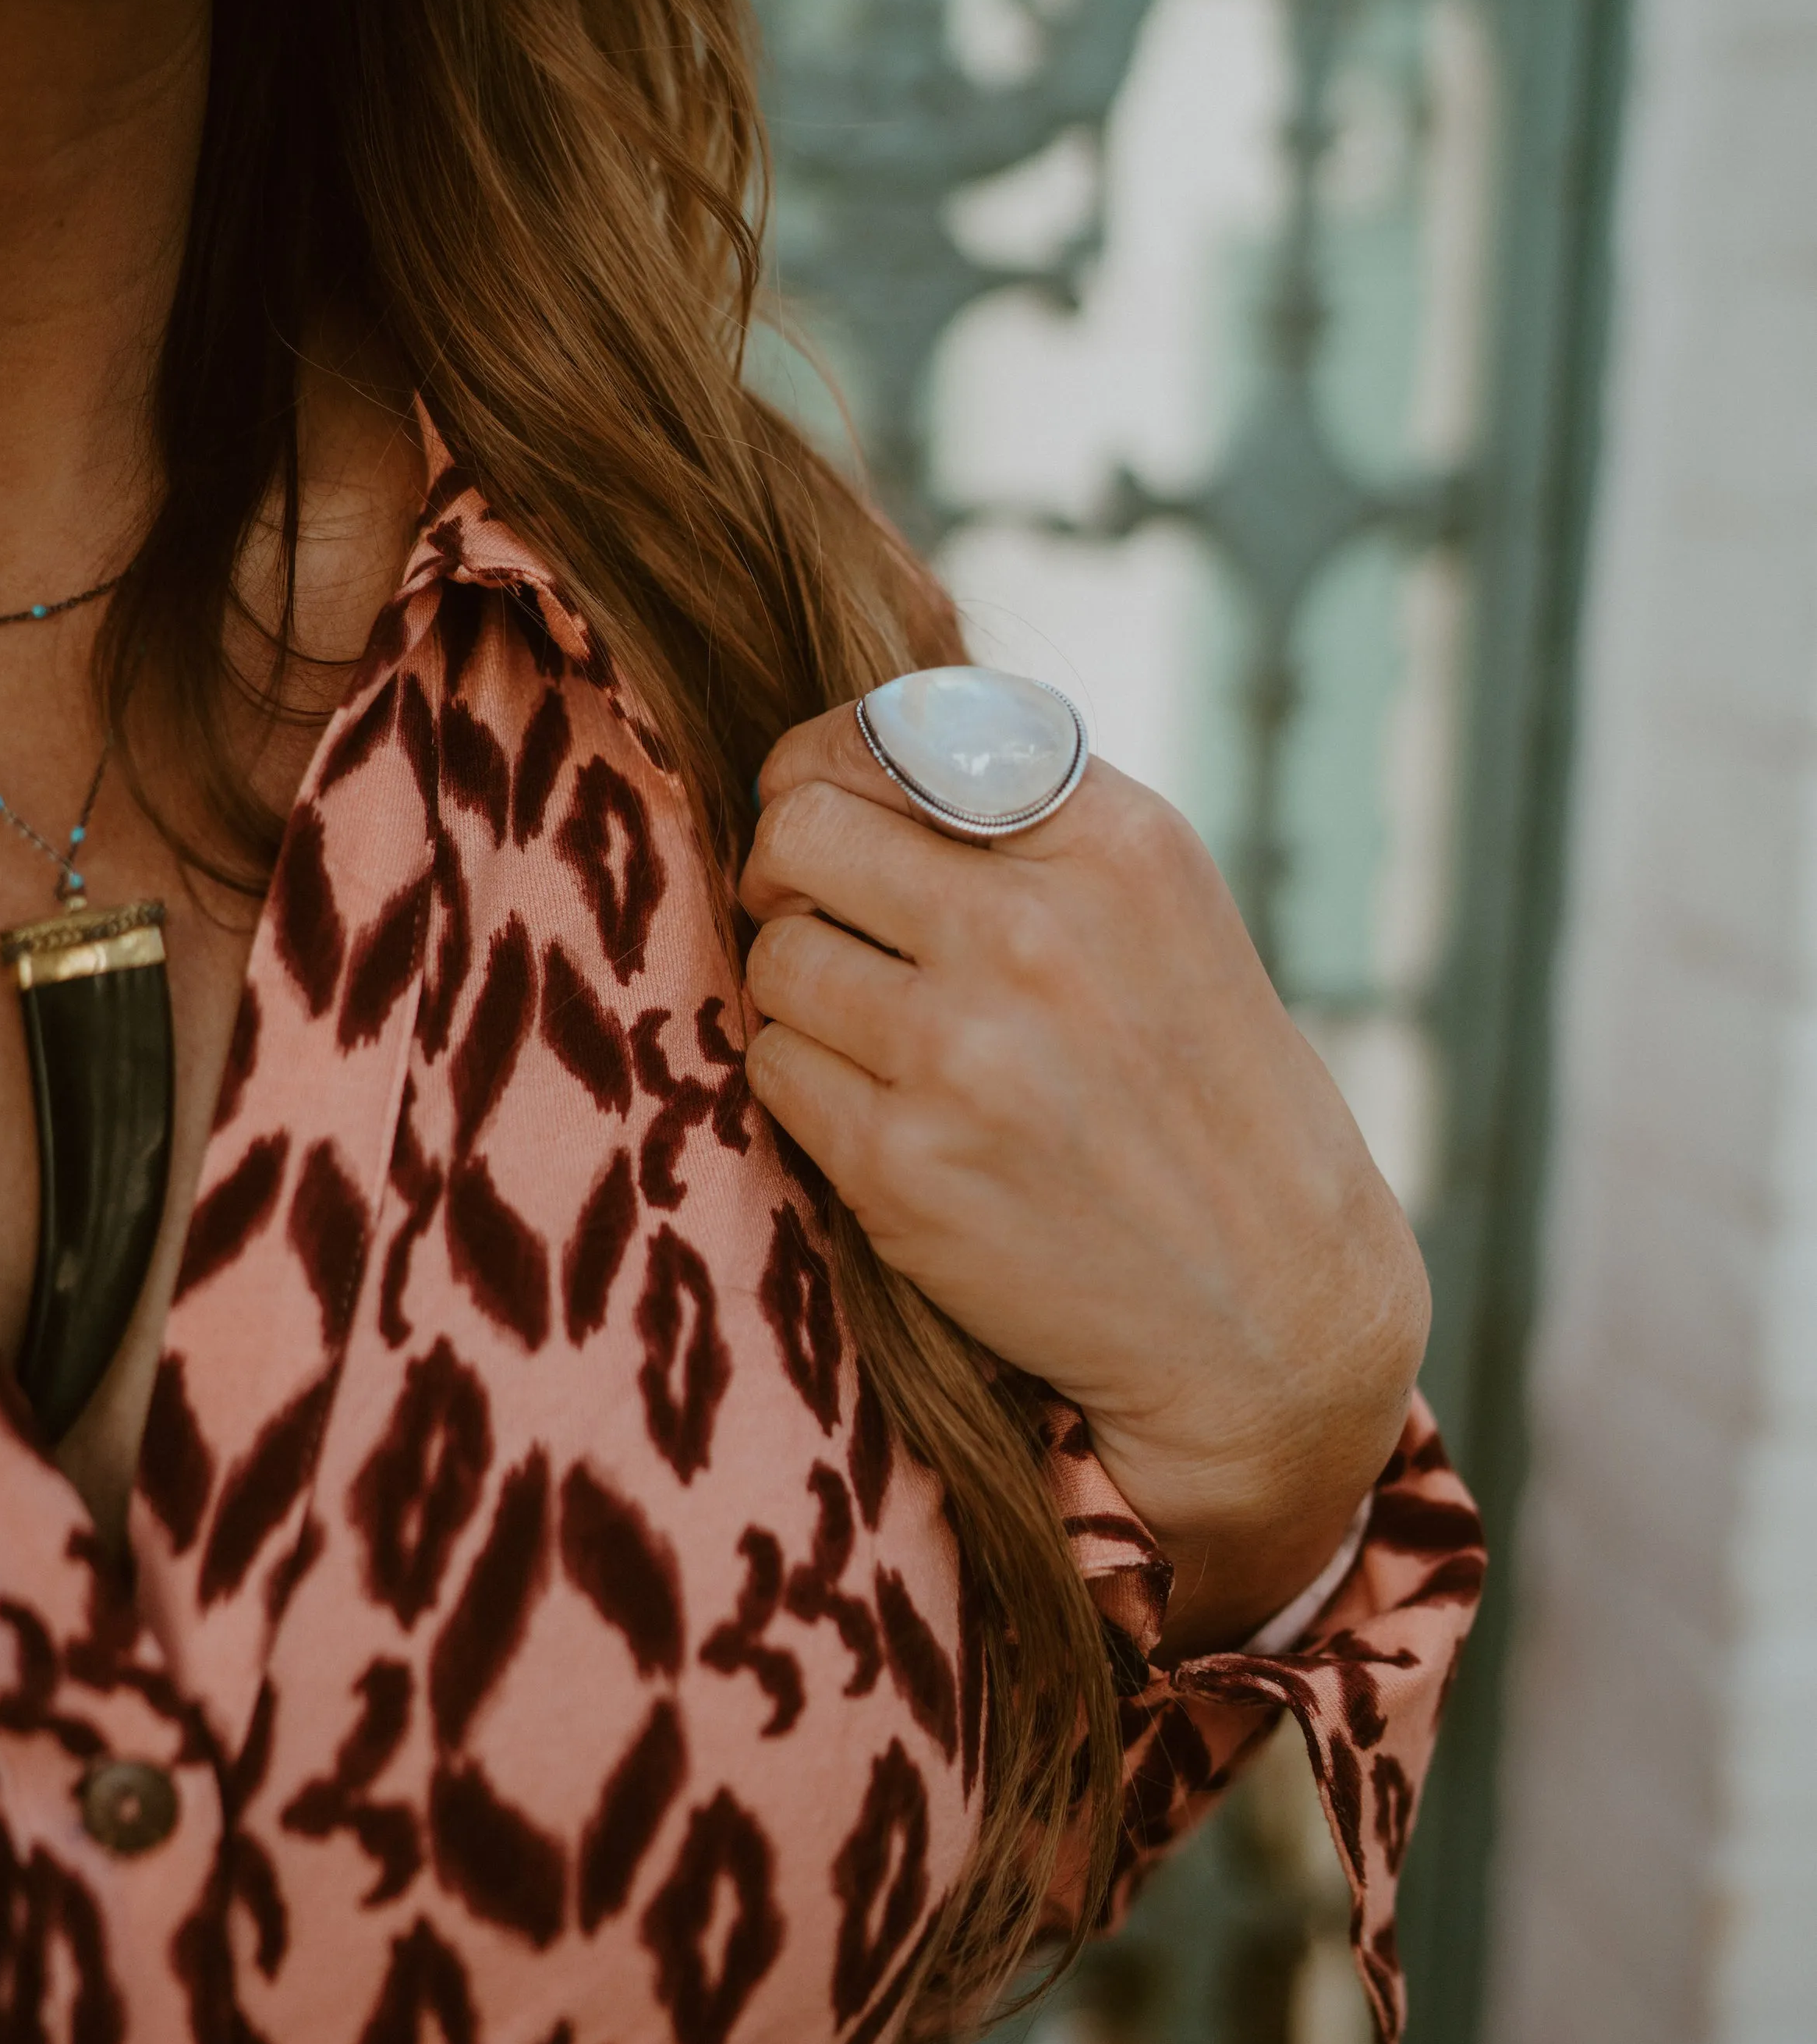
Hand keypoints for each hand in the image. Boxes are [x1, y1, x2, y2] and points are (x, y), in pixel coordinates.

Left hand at [738, 701, 1430, 1653]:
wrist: (1270, 1311)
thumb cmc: (1202, 1094)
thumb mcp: (1162, 911)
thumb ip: (1025, 824)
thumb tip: (840, 759)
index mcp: (1115, 842)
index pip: (892, 733)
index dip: (823, 766)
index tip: (820, 805)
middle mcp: (1037, 931)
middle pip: (801, 831)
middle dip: (789, 870)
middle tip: (818, 915)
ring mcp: (964, 1050)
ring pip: (775, 955)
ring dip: (801, 988)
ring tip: (878, 1030)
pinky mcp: (903, 1166)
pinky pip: (774, 1066)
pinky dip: (806, 1081)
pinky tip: (883, 1110)